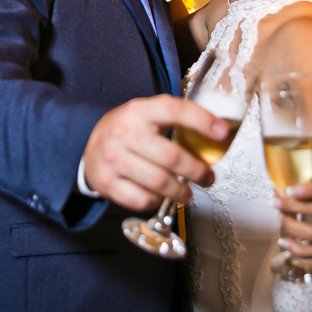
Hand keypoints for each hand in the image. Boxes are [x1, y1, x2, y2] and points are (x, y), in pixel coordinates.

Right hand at [82, 95, 227, 210]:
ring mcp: (112, 159)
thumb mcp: (147, 114)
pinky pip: (142, 200)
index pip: (174, 110)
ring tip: (186, 192)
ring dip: (180, 191)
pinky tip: (160, 195)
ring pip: (159, 182)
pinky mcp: (106, 183)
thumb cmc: (127, 130)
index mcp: (139, 111)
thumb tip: (217, 133)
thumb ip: (176, 120)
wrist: (89, 144)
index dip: (201, 120)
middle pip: (171, 157)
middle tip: (207, 177)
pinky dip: (157, 201)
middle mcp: (124, 133)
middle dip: (197, 171)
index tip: (222, 132)